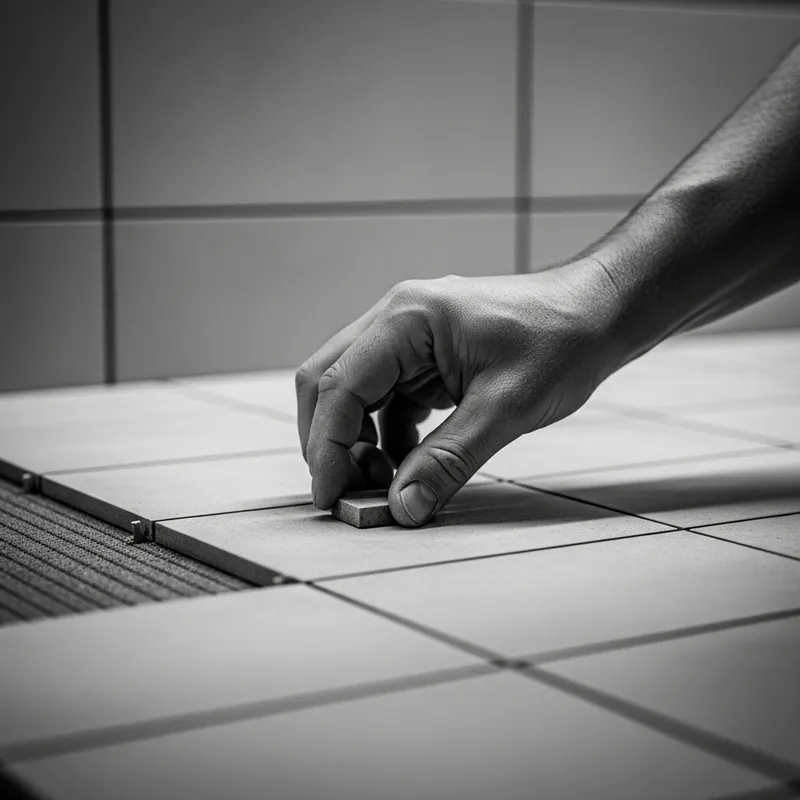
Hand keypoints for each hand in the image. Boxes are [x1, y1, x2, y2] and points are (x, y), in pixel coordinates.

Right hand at [296, 258, 621, 526]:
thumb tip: (403, 508)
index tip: (331, 497)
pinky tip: (410, 464)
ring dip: (358, 441)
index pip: (338, 385)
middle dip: (331, 442)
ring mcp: (408, 338)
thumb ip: (449, 460)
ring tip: (386, 483)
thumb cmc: (561, 341)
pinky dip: (387, 436)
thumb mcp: (506, 407)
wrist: (596, 312)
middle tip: (350, 493)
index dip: (327, 446)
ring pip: (354, 393)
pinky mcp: (424, 357)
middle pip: (329, 383)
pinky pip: (387, 400)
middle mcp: (395, 321)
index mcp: (406, 319)